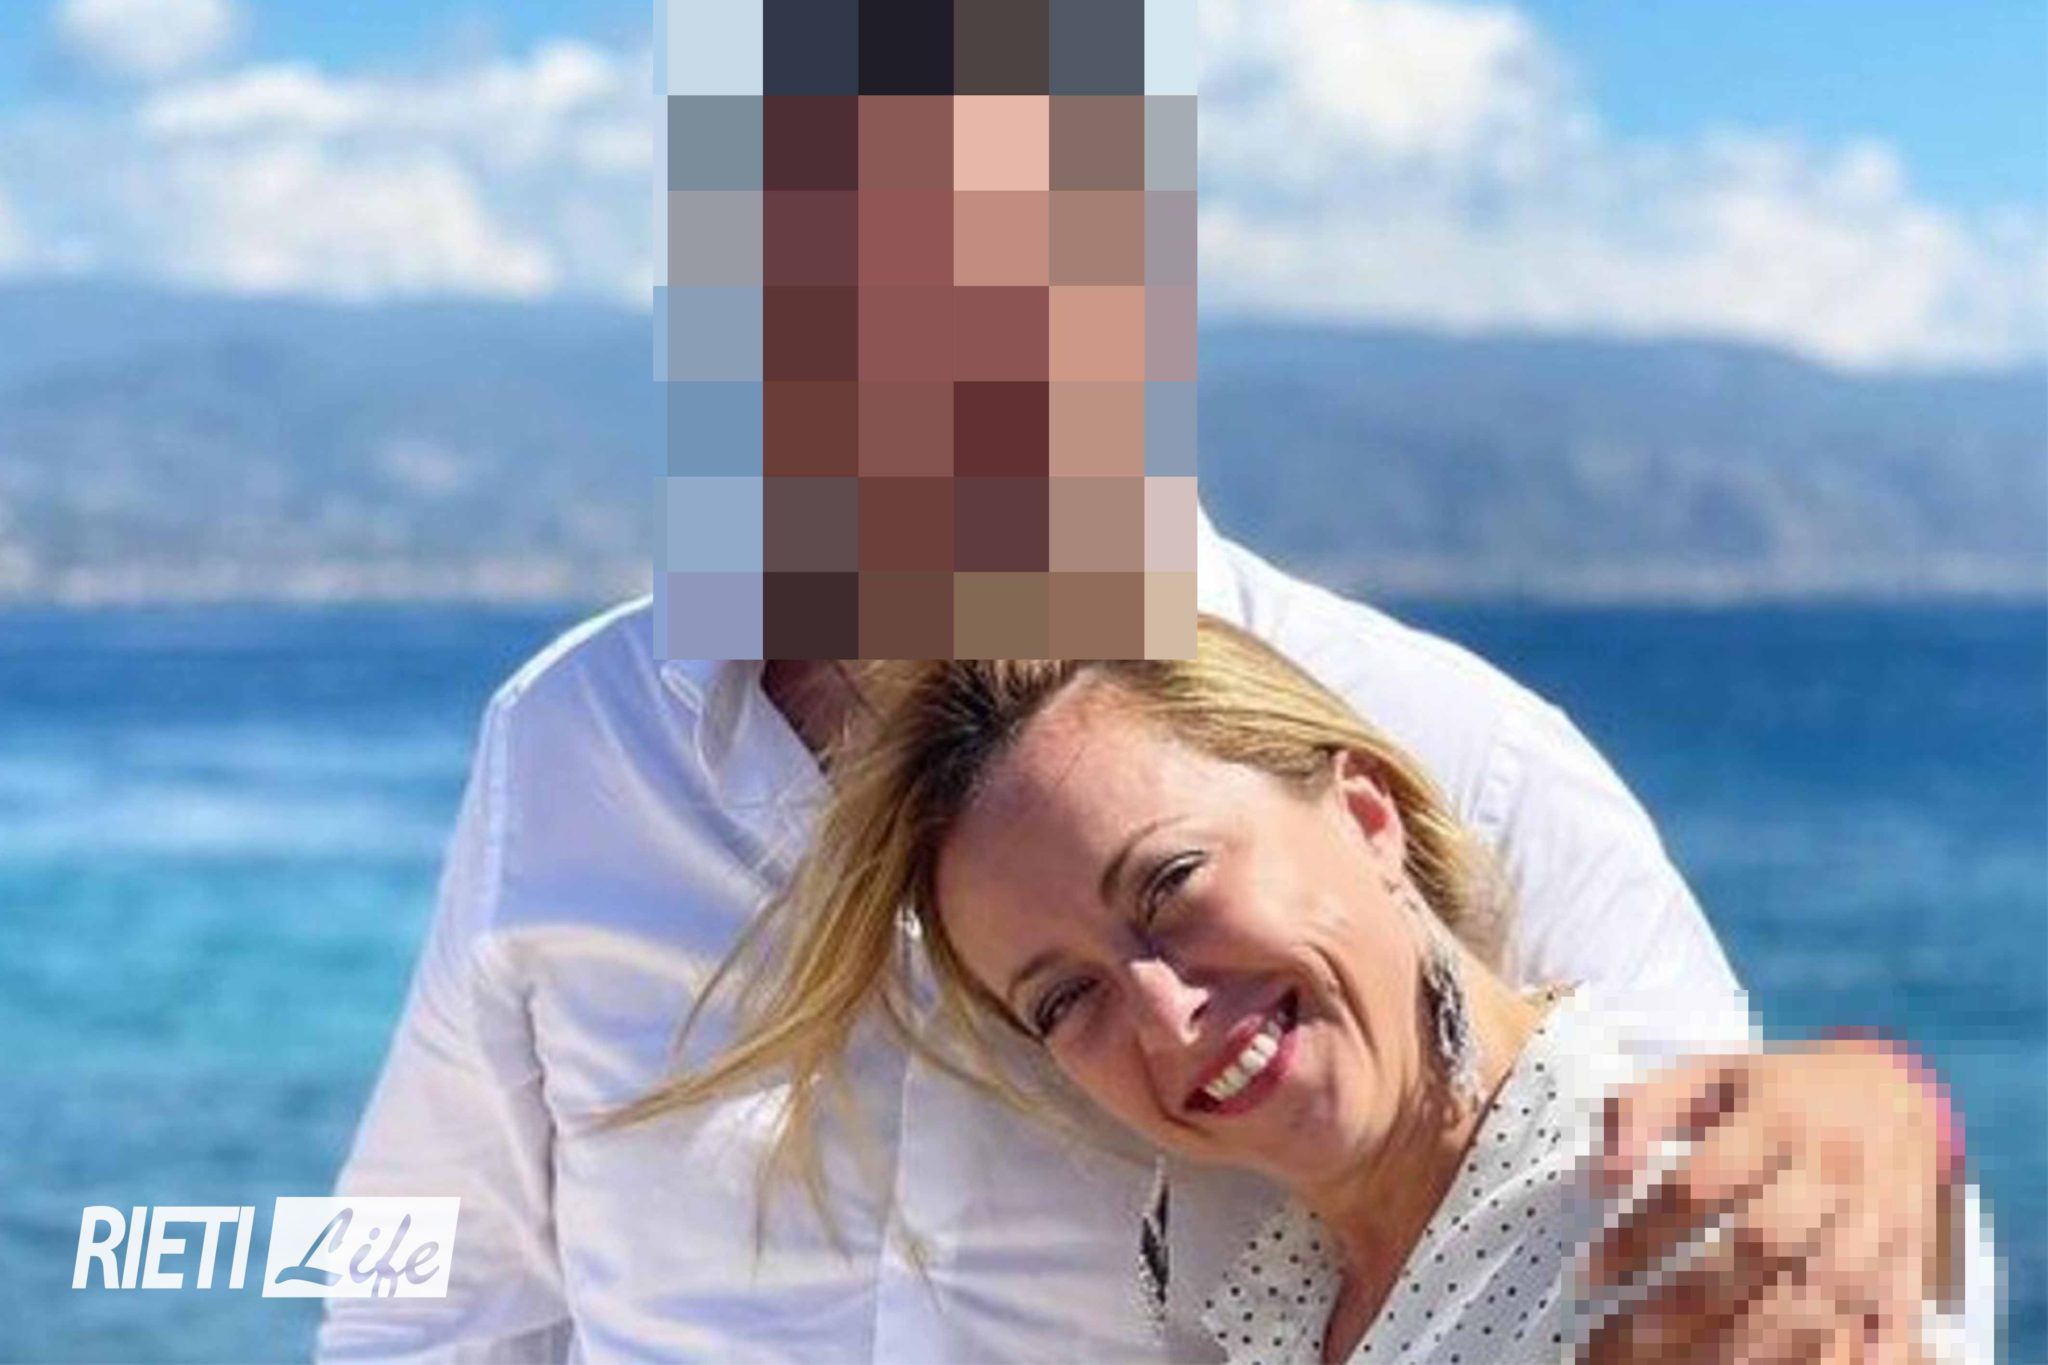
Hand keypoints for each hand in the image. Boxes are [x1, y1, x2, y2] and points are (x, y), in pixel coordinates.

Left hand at [1583, 1041, 1945, 1363]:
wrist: (1900, 1096)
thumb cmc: (1784, 1090)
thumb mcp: (1711, 1074)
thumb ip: (1646, 1107)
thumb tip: (1603, 1171)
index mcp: (1780, 1117)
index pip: (1700, 1184)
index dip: (1642, 1232)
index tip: (1593, 1274)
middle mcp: (1835, 1174)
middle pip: (1760, 1245)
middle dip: (1688, 1300)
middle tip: (1626, 1340)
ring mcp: (1879, 1231)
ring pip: (1815, 1298)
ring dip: (1746, 1342)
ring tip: (1679, 1364)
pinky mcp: (1907, 1275)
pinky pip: (1879, 1334)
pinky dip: (1835, 1361)